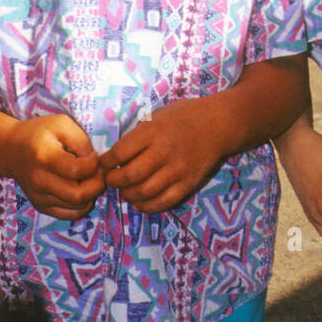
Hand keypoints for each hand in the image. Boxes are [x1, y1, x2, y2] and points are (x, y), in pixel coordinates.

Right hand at [1, 113, 104, 220]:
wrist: (11, 148)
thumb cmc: (39, 133)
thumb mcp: (62, 124)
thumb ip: (82, 142)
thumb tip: (95, 164)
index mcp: (44, 157)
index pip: (77, 171)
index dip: (94, 164)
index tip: (93, 156)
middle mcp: (40, 181)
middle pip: (79, 195)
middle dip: (97, 184)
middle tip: (98, 172)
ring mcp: (39, 197)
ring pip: (77, 207)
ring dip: (91, 194)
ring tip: (88, 179)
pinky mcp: (41, 206)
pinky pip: (70, 214)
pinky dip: (82, 205)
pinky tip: (81, 190)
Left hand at [99, 99, 227, 211]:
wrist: (218, 123)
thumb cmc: (184, 115)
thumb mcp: (157, 115)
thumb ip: (138, 134)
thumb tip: (115, 155)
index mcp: (152, 132)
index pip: (119, 153)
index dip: (105, 162)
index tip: (103, 164)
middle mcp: (163, 152)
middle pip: (129, 176)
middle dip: (113, 181)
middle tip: (111, 180)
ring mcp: (177, 170)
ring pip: (144, 192)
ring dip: (128, 195)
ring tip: (125, 191)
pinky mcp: (188, 183)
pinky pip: (163, 202)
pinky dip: (147, 206)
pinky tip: (139, 203)